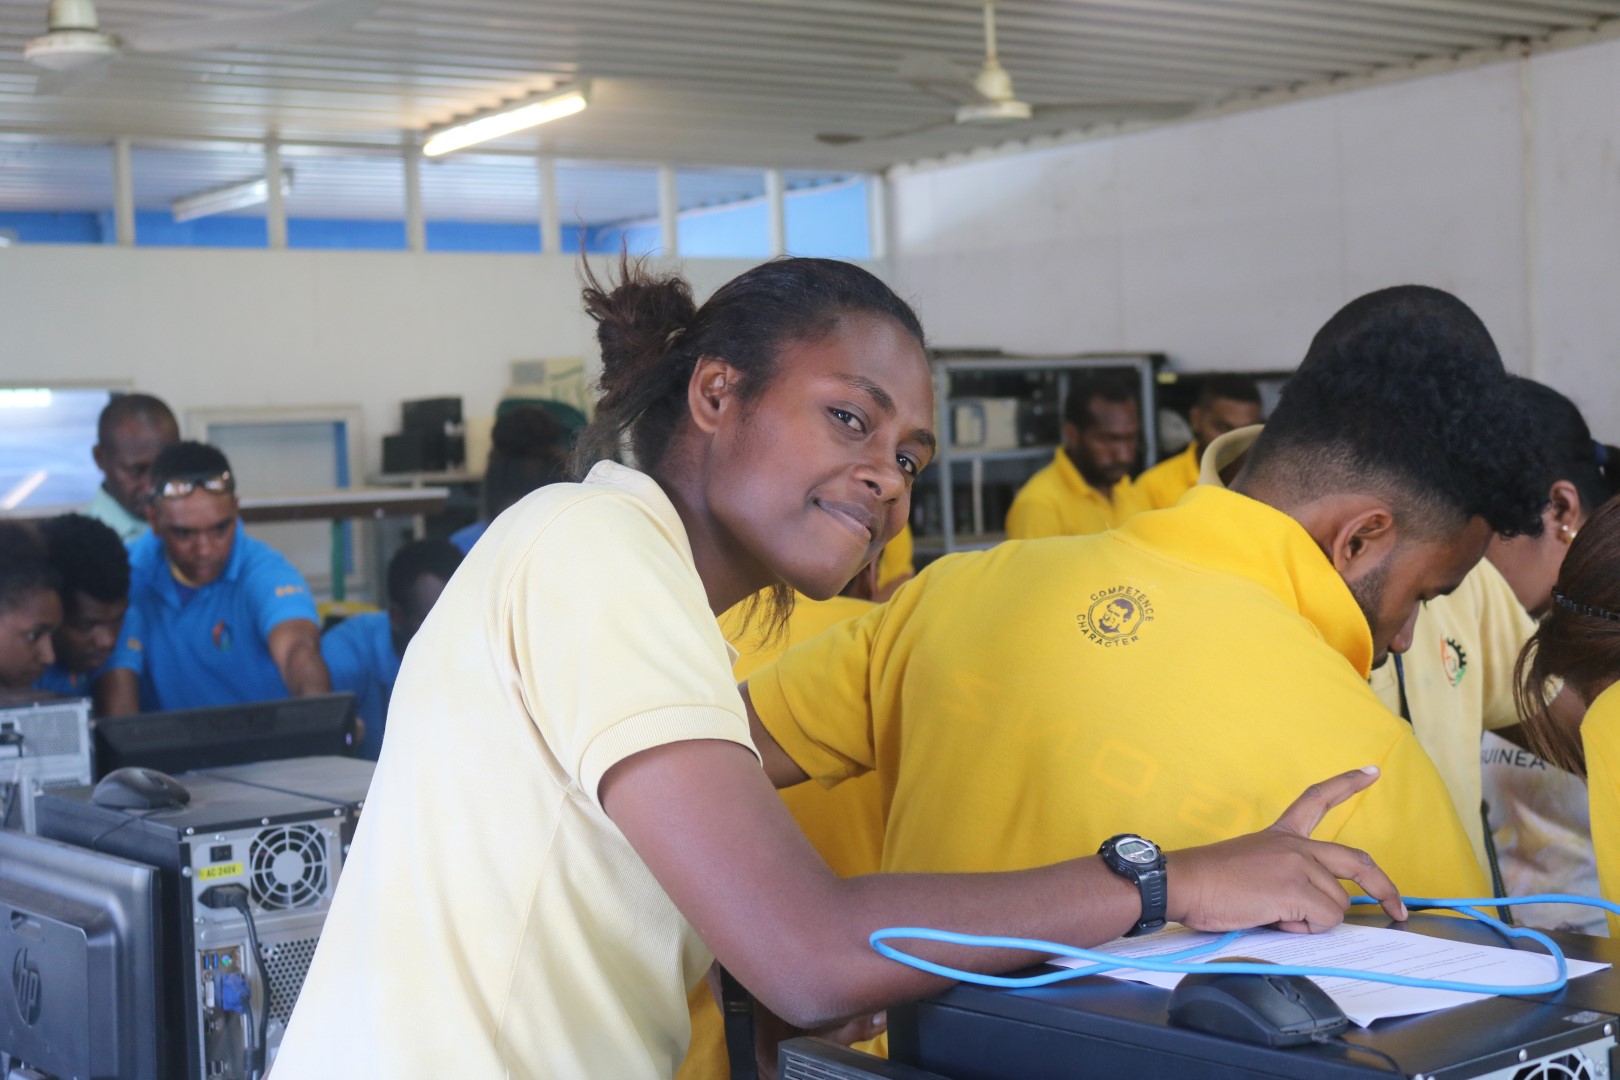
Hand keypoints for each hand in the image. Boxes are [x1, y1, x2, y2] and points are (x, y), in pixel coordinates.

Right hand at [1164, 766, 1407, 933]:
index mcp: (1282, 835)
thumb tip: (1314, 910)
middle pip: (1356, 861)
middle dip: (1384, 887)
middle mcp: (1296, 845)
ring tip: (1275, 914)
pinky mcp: (1296, 888)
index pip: (1317, 799)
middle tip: (1396, 906)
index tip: (1370, 771)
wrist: (1184, 883)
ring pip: (1337, 904)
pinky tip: (1275, 918)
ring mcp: (1298, 865)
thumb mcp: (1256, 866)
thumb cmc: (1210, 882)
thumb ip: (1290, 877)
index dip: (1347, 784)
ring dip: (1313, 920)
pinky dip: (1305, 928)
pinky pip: (1324, 919)